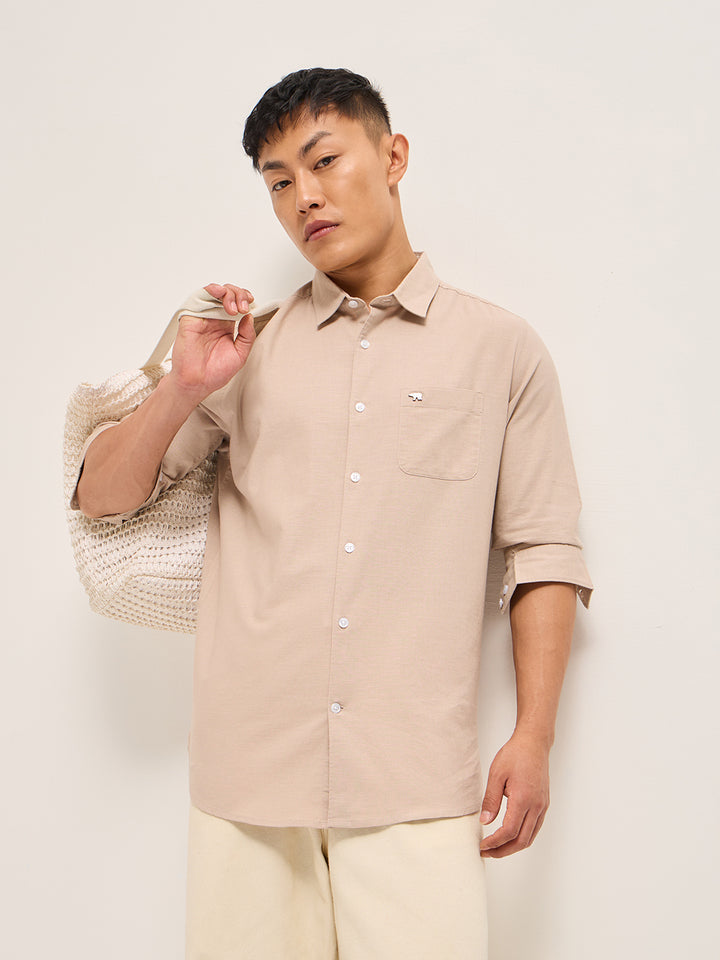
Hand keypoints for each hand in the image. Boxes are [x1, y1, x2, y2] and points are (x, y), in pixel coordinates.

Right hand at [168, 282, 255, 400]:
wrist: (198, 383)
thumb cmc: (215, 373)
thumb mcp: (240, 354)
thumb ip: (247, 336)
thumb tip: (249, 317)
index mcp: (226, 326)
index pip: (236, 304)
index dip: (244, 299)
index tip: (250, 303)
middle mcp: (214, 319)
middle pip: (227, 294)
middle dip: (238, 294)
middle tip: (242, 307)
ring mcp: (202, 317)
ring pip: (214, 292)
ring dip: (227, 292)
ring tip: (232, 306)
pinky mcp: (191, 318)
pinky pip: (198, 298)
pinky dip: (210, 290)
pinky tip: (219, 294)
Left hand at [478, 731, 550, 857]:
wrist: (534, 743)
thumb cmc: (515, 755)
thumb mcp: (496, 775)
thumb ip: (491, 800)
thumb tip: (485, 822)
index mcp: (523, 799)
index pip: (509, 832)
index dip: (494, 843)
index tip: (482, 845)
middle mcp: (536, 806)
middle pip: (521, 841)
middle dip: (503, 851)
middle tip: (486, 852)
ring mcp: (542, 806)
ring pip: (530, 837)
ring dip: (513, 847)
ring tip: (496, 847)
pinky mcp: (544, 804)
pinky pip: (535, 828)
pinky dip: (522, 837)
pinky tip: (510, 836)